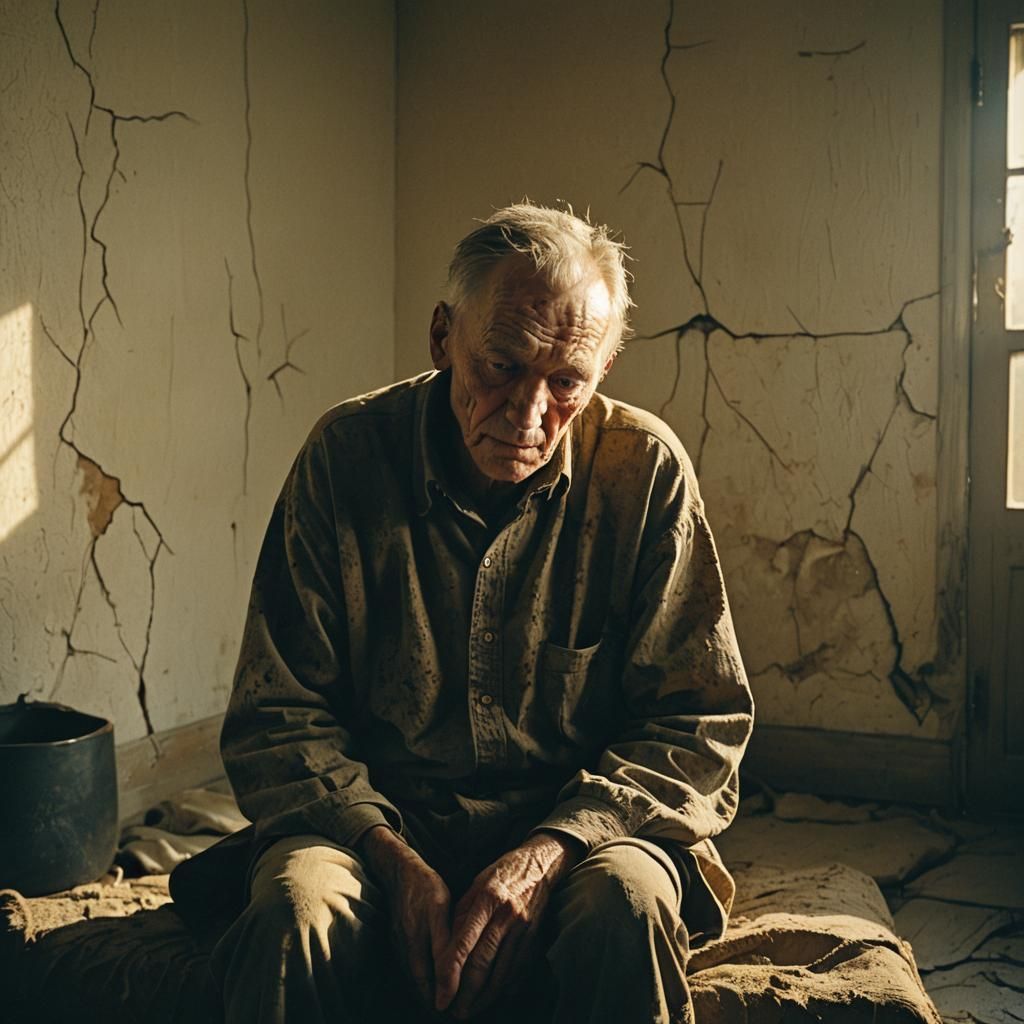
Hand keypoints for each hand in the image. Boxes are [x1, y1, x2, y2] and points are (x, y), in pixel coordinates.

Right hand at [357, 826, 451, 1008]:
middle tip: (456, 1011)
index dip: (441, 1001)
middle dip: (435, 1000)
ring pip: (415, 977)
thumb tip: (450, 977)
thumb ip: (444, 944)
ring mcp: (399, 945)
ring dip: (429, 990)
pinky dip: (423, 976)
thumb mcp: (440, 910)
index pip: (428, 985)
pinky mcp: (398, 940)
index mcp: (416, 943)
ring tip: (448, 1000)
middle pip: (420, 986)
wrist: (399, 869)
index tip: (456, 1012)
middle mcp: (405, 949)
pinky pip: (411, 965)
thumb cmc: (425, 886)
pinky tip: (434, 978)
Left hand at [435, 832, 582, 1018]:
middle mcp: (506, 916)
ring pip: (502, 972)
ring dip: (484, 997)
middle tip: (453, 1013)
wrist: (539, 866)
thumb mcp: (474, 887)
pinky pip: (518, 970)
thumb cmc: (500, 875)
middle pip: (483, 963)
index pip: (463, 943)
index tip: (440, 996)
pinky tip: (493, 998)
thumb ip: (459, 917)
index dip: (449, 973)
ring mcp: (523, 928)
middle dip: (466, 994)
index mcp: (486, 899)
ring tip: (469, 1010)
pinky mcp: (535, 938)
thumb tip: (445, 952)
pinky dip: (505, 988)